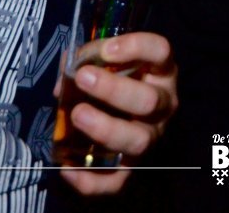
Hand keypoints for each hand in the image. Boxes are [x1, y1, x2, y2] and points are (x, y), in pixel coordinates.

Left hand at [57, 32, 177, 194]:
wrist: (124, 116)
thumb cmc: (115, 80)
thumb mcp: (106, 62)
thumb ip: (86, 60)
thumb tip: (66, 70)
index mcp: (159, 72)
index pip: (161, 52)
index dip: (136, 48)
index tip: (107, 50)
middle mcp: (162, 105)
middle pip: (149, 100)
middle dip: (114, 89)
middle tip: (83, 78)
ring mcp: (150, 137)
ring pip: (138, 141)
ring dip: (106, 128)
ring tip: (77, 115)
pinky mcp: (132, 167)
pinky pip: (117, 182)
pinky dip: (92, 181)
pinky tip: (67, 168)